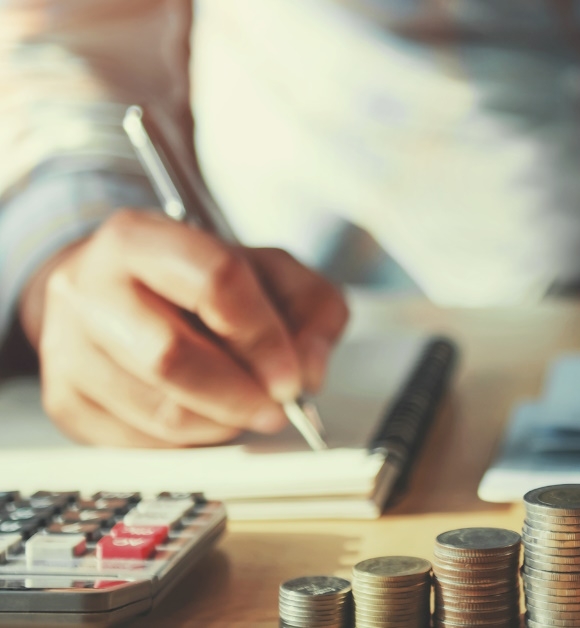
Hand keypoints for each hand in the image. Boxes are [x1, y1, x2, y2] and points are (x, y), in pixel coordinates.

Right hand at [18, 210, 348, 446]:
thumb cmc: (198, 282)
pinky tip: (207, 418)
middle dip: (239, 394)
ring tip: (244, 410)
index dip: (263, 337)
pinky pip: (139, 442)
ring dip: (220, 423)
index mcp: (141, 237)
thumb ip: (312, 309)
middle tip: (275, 409)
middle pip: (172, 355)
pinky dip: (189, 442)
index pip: (214, 281)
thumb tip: (310, 370)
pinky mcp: (64, 399)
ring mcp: (67, 345)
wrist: (115, 291)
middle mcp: (88, 286)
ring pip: (157, 410)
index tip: (292, 377)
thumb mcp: (271, 273)